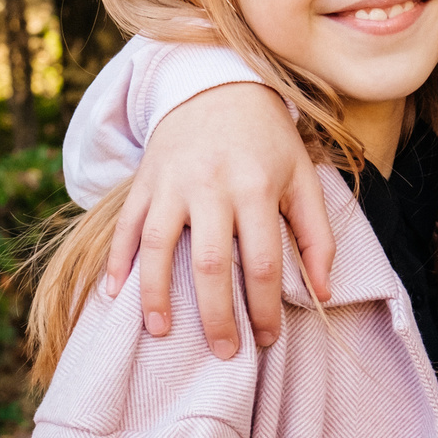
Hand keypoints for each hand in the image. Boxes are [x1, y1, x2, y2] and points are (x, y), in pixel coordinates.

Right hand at [99, 82, 330, 358]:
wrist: (217, 85)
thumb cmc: (267, 141)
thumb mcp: (302, 177)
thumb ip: (316, 235)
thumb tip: (323, 292)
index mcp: (257, 187)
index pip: (262, 261)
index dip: (264, 307)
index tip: (265, 339)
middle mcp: (213, 185)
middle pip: (211, 263)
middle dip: (216, 315)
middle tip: (223, 353)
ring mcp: (173, 182)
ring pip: (160, 246)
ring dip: (156, 294)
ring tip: (159, 331)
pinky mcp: (145, 179)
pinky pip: (127, 224)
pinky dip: (117, 259)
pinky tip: (114, 293)